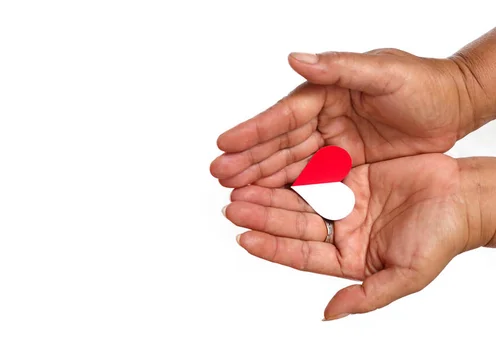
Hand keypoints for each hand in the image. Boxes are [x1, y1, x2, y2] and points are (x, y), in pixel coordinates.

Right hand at [210, 49, 472, 187]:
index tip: (224, 143)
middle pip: (279, 144)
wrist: (455, 104)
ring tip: (233, 191)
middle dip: (248, 159)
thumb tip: (297, 59)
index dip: (253, 130)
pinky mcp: (346, 165)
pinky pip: (312, 181)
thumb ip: (339, 68)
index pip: (283, 116)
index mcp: (325, 94)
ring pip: (290, 164)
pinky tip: (268, 199)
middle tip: (219, 174)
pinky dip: (289, 190)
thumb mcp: (384, 73)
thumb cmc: (423, 83)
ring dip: (261, 177)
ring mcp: (332, 144)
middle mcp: (323, 120)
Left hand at [223, 154, 469, 318]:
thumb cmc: (443, 238)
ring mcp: (344, 200)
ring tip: (240, 186)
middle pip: (292, 223)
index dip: (271, 247)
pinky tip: (270, 164)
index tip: (243, 238)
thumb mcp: (405, 276)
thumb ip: (366, 297)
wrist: (467, 196)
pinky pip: (315, 170)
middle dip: (261, 215)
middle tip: (232, 206)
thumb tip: (328, 315)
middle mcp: (341, 229)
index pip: (300, 254)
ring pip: (298, 196)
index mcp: (348, 256)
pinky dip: (293, 169)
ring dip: (269, 192)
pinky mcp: (350, 173)